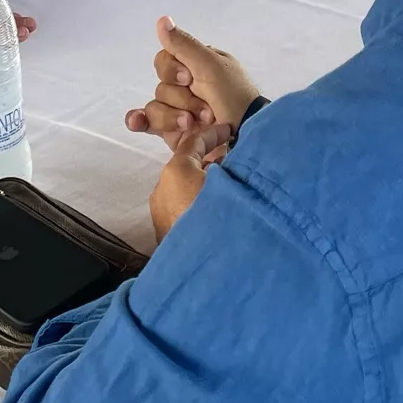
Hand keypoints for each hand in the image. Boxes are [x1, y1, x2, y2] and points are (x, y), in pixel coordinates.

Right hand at [125, 16, 263, 137]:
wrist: (247, 138)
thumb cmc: (234, 97)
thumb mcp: (211, 66)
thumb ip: (183, 45)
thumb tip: (162, 19)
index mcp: (198, 67)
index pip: (166, 60)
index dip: (173, 70)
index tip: (190, 78)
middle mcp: (187, 87)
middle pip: (161, 85)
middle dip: (181, 98)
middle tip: (205, 107)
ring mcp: (179, 111)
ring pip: (155, 106)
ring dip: (173, 115)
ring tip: (194, 124)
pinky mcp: (173, 133)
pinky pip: (147, 123)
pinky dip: (139, 121)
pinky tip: (137, 122)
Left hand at [148, 121, 233, 241]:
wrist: (203, 272)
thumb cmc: (220, 219)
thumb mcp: (234, 185)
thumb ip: (236, 166)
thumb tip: (242, 158)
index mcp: (176, 171)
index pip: (194, 142)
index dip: (214, 133)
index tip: (229, 130)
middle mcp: (162, 188)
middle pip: (187, 166)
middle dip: (210, 161)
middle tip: (235, 161)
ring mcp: (160, 213)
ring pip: (184, 188)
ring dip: (205, 184)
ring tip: (230, 188)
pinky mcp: (163, 234)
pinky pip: (182, 208)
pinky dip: (198, 201)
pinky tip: (216, 210)